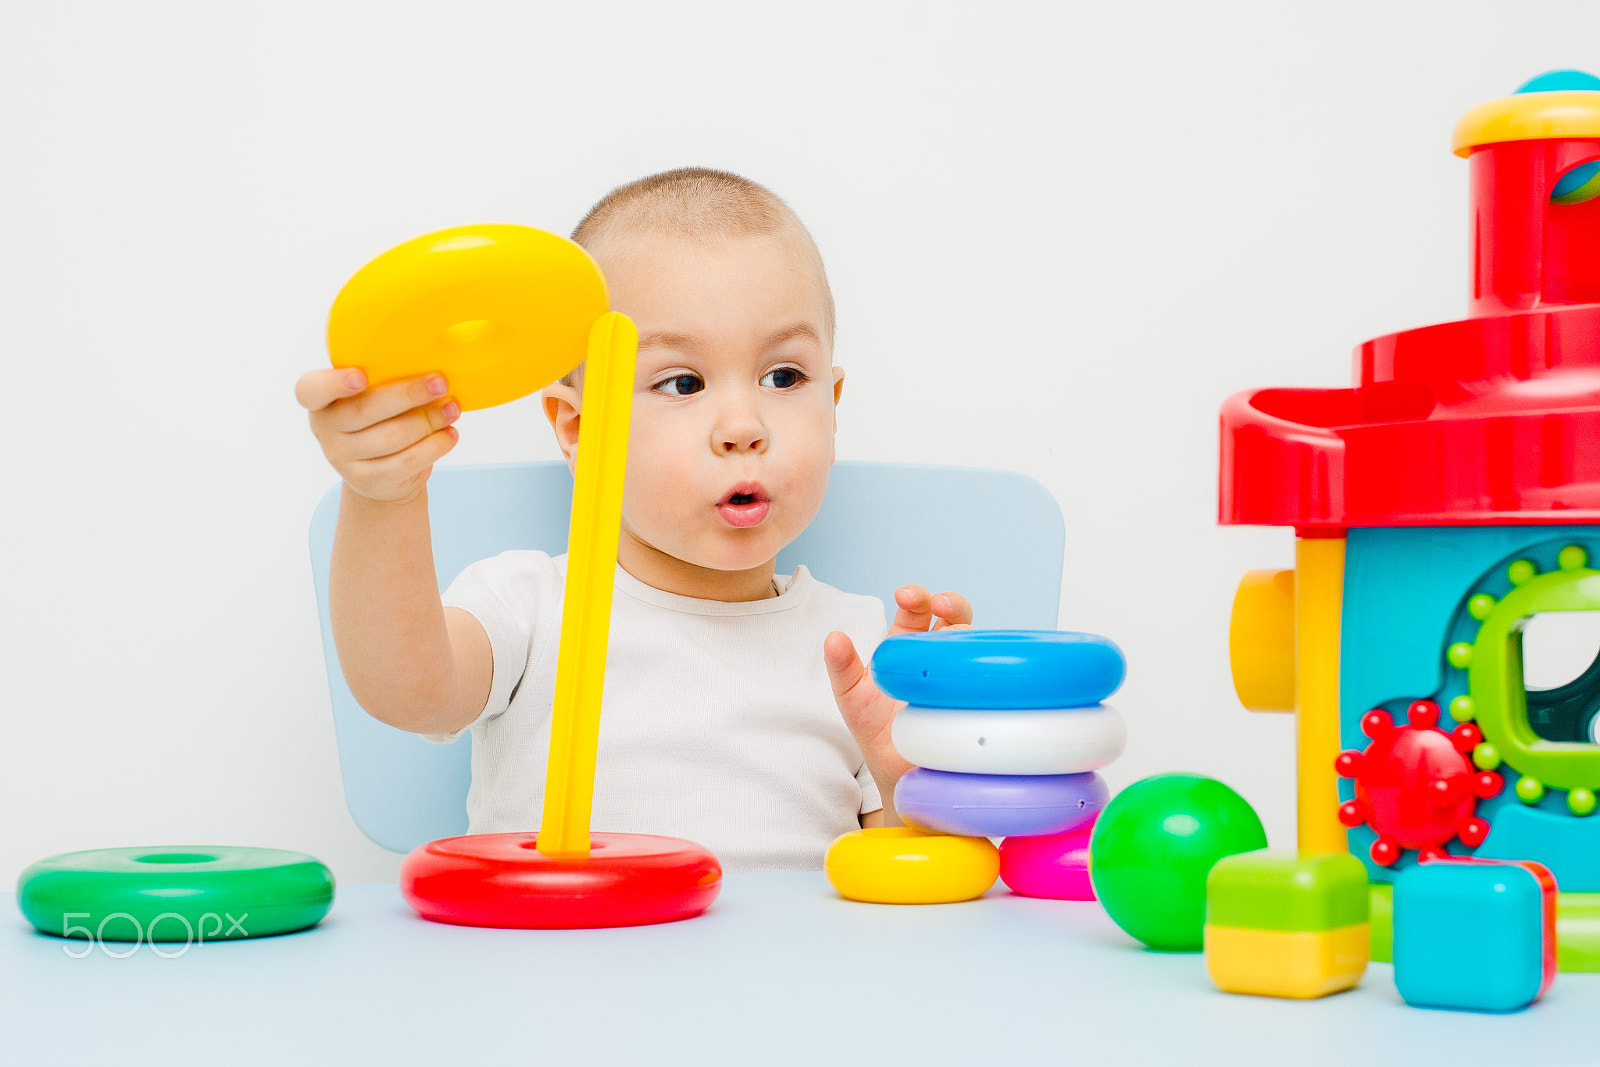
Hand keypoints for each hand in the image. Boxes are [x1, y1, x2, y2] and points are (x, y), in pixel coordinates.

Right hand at [295, 369, 460, 503]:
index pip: (310, 390)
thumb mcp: (373, 397)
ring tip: (453, 409)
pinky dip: (434, 446)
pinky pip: (407, 461)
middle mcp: (325, 429)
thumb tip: (429, 368)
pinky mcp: (368, 481)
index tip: (361, 376)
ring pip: (392, 437)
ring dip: (429, 421)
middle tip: (440, 383)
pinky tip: (449, 435)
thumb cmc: (380, 420)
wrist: (381, 473)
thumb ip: (384, 380)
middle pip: (365, 410)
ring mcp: (343, 458)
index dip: (334, 383)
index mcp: (322, 400)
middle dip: (408, 395)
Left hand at [825, 585, 973, 819]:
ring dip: (968, 634)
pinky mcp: (976, 701)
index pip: (918, 610)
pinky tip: (974, 670)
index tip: (905, 596)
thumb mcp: (851, 696)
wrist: (898, 772)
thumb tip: (833, 637)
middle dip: (951, 604)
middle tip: (941, 604)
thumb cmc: (875, 729)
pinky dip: (984, 668)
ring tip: (954, 637)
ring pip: (976, 643)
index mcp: (909, 645)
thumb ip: (841, 667)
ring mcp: (961, 677)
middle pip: (956, 617)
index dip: (916, 598)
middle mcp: (940, 656)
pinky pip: (988, 679)